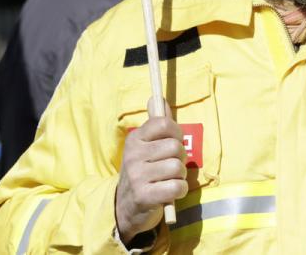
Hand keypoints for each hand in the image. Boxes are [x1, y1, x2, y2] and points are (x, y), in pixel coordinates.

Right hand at [115, 104, 187, 244]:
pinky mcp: (144, 196)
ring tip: (169, 179)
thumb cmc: (142, 172)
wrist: (125, 207)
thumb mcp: (144, 146)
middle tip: (171, 165)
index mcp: (135, 139)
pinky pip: (177, 187)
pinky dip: (179, 191)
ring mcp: (137, 176)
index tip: (174, 141)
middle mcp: (133, 155)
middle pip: (175, 147)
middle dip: (180, 157)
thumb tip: (158, 99)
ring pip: (177, 167)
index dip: (176, 132)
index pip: (163, 123)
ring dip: (180, 176)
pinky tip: (170, 193)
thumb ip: (155, 124)